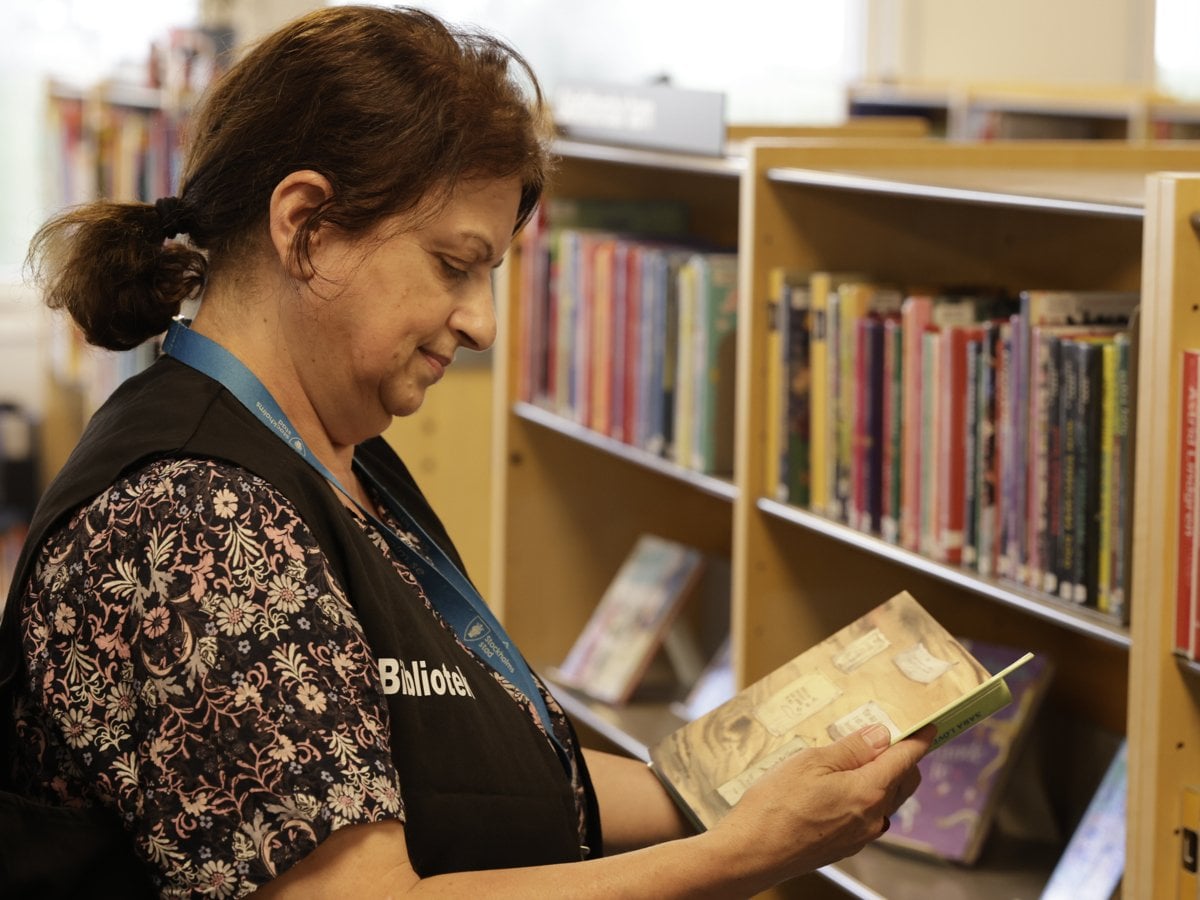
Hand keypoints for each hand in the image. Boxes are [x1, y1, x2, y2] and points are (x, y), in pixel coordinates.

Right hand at [708, 723, 933, 887]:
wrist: (751, 854)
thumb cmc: (775, 805)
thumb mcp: (810, 762)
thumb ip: (850, 749)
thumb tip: (880, 736)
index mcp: (868, 792)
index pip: (905, 760)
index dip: (918, 741)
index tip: (928, 729)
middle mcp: (872, 818)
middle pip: (903, 783)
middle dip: (901, 759)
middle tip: (882, 738)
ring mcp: (860, 837)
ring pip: (885, 801)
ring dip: (881, 779)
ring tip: (853, 761)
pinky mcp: (844, 847)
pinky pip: (867, 817)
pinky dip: (864, 798)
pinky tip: (839, 788)